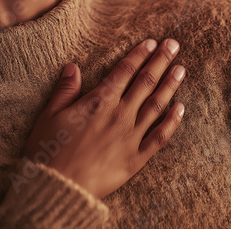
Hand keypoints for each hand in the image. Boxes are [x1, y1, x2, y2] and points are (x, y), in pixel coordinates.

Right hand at [15, 38, 185, 199]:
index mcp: (99, 102)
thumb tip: (73, 66)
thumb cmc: (50, 152)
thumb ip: (65, 90)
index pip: (124, 71)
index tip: (151, 42)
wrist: (60, 188)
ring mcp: (130, 137)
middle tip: (173, 45)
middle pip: (145, 82)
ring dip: (170, 86)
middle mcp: (119, 115)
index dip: (138, 55)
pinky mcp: (136, 159)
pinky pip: (159, 138)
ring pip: (156, 106)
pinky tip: (180, 109)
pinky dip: (172, 122)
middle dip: (160, 61)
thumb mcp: (49, 115)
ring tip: (181, 69)